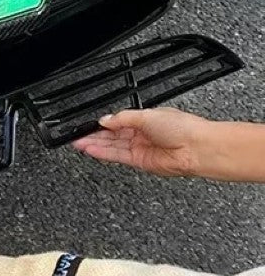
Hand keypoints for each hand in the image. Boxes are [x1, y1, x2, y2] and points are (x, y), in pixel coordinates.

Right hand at [72, 107, 211, 177]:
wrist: (197, 148)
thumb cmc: (182, 128)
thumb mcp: (147, 114)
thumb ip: (122, 118)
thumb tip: (105, 119)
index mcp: (145, 120)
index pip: (117, 122)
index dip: (101, 124)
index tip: (87, 125)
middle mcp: (142, 134)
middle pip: (112, 135)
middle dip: (94, 135)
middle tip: (78, 136)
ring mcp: (140, 149)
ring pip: (112, 147)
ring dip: (95, 145)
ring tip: (79, 144)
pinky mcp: (140, 161)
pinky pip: (117, 157)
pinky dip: (103, 154)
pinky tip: (91, 150)